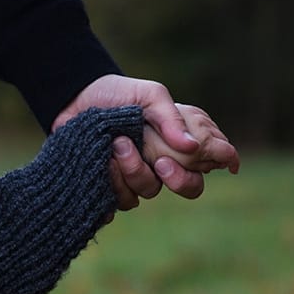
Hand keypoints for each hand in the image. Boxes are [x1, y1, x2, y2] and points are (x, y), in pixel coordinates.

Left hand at [55, 74, 239, 204]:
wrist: (74, 100)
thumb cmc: (117, 93)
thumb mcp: (149, 95)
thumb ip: (171, 118)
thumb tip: (190, 147)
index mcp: (181, 138)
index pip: (213, 158)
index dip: (219, 161)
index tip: (200, 158)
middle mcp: (165, 161)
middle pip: (190, 187)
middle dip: (178, 179)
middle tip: (160, 162)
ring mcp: (140, 175)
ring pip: (150, 191)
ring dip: (134, 170)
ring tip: (117, 144)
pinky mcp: (114, 185)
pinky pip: (122, 200)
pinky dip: (114, 182)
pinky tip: (105, 162)